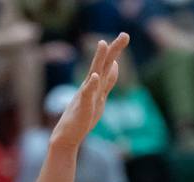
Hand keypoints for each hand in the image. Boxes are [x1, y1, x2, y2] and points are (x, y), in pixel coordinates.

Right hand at [49, 33, 128, 150]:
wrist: (68, 135)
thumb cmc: (83, 116)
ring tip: (103, 43)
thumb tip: (115, 65)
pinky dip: (91, 85)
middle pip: (103, 64)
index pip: (109, 64)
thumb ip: (108, 81)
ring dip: (99, 59)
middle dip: (114, 49)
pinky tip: (96, 77)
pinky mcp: (82, 107)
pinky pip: (87, 95)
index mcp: (97, 84)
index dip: (116, 51)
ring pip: (94, 74)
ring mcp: (86, 95)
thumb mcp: (100, 96)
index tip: (124, 35)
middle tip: (125, 34)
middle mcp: (91, 86)